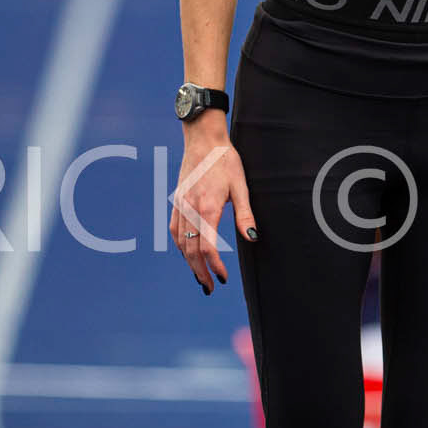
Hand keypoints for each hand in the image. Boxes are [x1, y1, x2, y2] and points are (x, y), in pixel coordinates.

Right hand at [170, 120, 256, 294]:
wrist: (203, 139)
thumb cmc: (225, 160)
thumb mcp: (241, 186)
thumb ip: (245, 215)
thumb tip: (252, 239)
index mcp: (207, 206)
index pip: (207, 246)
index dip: (214, 265)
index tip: (223, 278)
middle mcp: (190, 208)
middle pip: (191, 250)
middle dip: (199, 271)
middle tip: (209, 288)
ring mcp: (180, 205)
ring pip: (180, 242)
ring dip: (188, 262)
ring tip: (199, 276)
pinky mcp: (177, 201)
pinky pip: (175, 230)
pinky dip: (181, 246)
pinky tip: (188, 253)